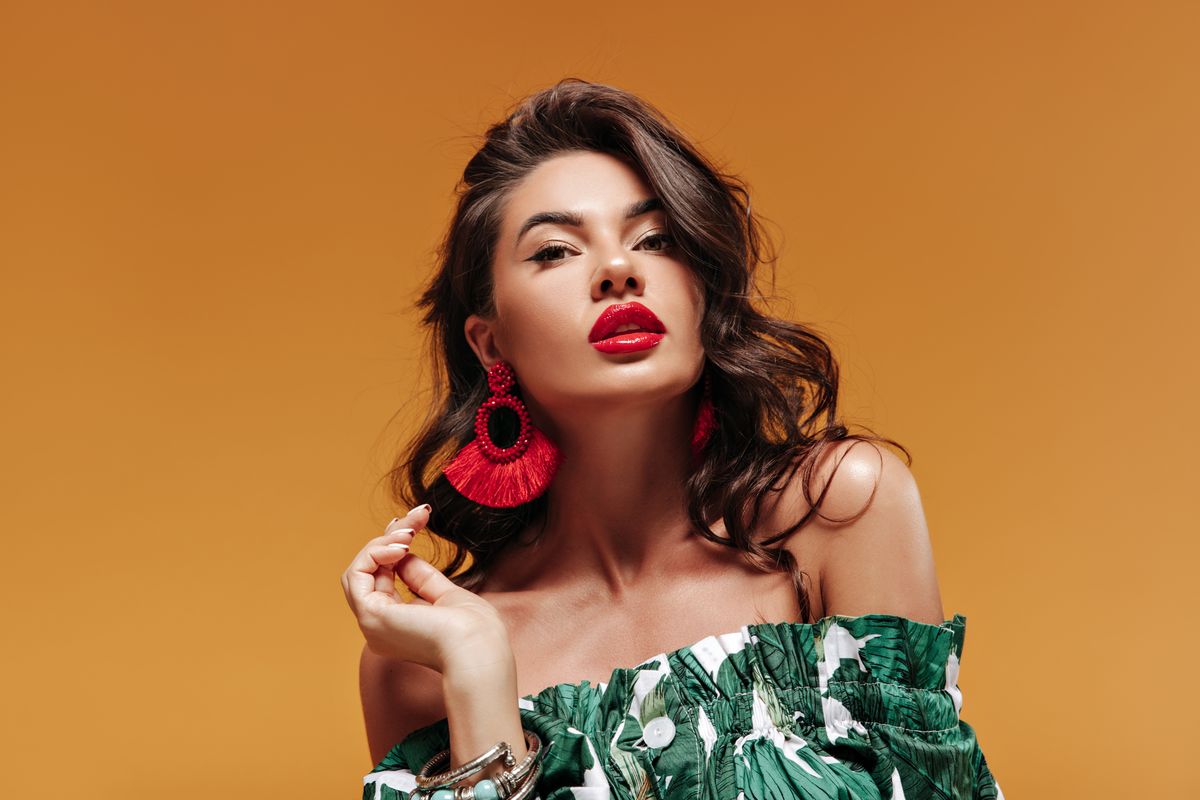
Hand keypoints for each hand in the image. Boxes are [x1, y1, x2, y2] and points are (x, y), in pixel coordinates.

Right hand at [340, 504, 510, 673]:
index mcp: (397, 626)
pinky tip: (400, 546)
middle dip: (391, 537)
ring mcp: (372, 624)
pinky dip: (374, 553)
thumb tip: (404, 554)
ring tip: (409, 533)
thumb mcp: (446, 595)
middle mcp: (379, 627)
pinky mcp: (371, 616)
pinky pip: (356, 574)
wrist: (479, 650)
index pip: (381, 578)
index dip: (393, 546)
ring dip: (382, 542)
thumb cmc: (475, 631)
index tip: (416, 521)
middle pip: (369, 571)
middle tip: (418, 517)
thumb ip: (421, 577)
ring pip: (359, 570)